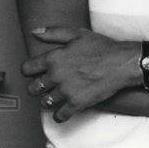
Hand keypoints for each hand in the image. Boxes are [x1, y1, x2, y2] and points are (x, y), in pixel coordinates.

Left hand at [21, 27, 138, 122]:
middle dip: (38, 87)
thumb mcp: (78, 34)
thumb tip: (34, 32)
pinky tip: (64, 110)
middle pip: (33, 88)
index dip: (29, 71)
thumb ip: (54, 32)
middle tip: (47, 85)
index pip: (26, 69)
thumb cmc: (101, 47)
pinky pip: (59, 116)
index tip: (35, 72)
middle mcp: (56, 75)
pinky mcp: (76, 103)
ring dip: (49, 100)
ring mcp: (66, 91)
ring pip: (45, 102)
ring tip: (58, 96)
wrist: (122, 63)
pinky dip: (60, 115)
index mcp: (54, 58)